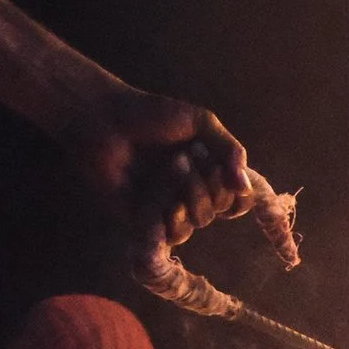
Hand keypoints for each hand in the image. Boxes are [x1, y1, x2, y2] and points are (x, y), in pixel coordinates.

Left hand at [67, 89, 252, 252]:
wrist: (104, 120)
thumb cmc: (151, 114)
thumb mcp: (201, 122)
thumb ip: (230, 150)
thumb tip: (245, 187)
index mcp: (208, 172)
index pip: (239, 200)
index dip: (239, 194)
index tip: (226, 173)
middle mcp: (190, 193)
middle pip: (220, 209)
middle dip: (208, 184)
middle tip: (185, 156)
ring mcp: (167, 208)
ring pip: (198, 221)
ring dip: (190, 194)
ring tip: (170, 167)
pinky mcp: (144, 220)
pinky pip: (171, 233)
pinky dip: (169, 212)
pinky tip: (156, 191)